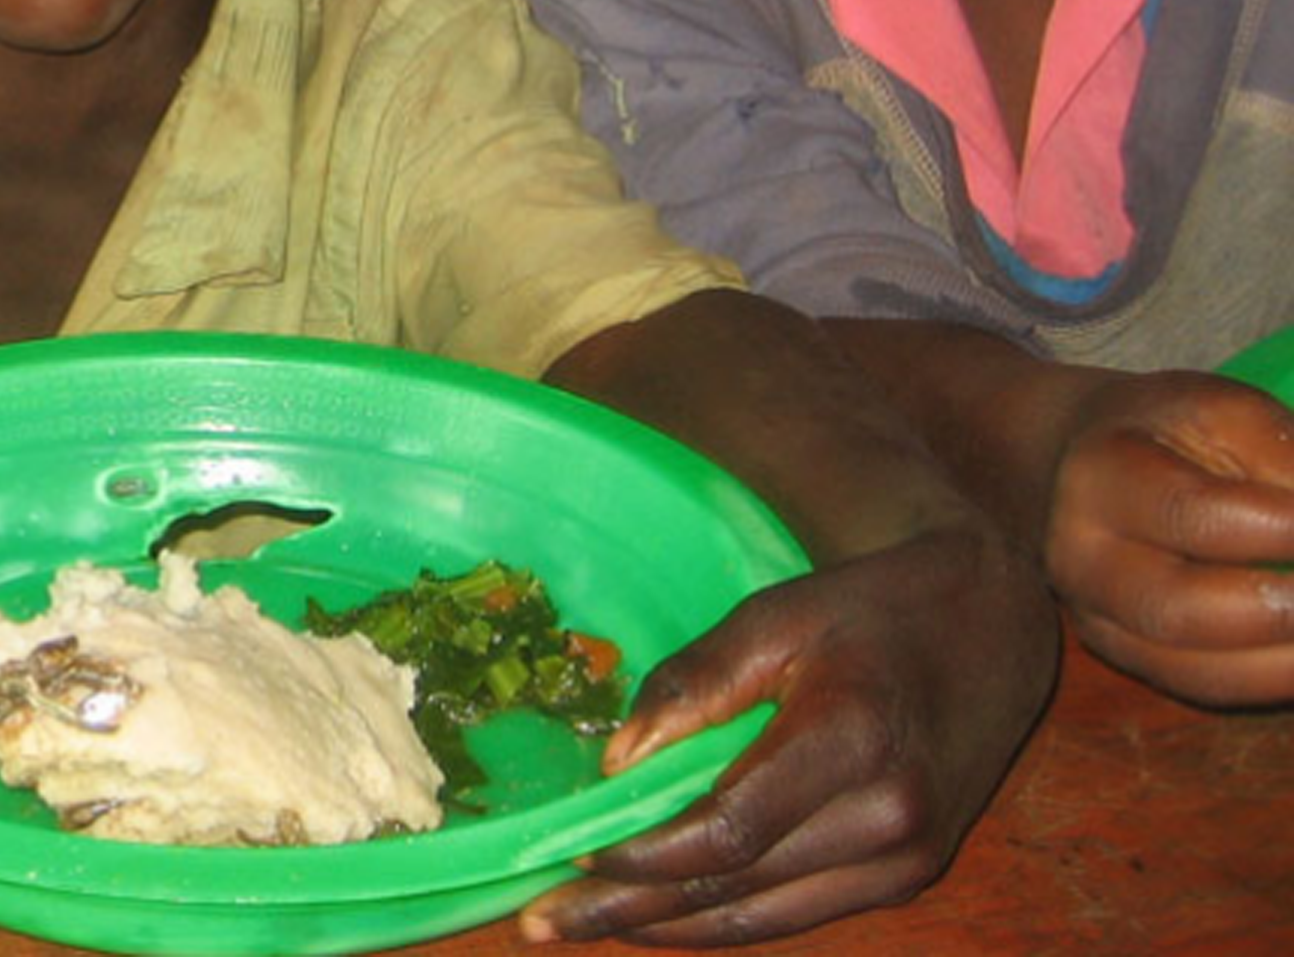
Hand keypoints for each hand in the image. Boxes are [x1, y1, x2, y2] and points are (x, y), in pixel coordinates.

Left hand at [521, 527, 1056, 945]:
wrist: (995, 629)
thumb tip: (619, 763)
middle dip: (631, 910)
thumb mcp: (775, 616)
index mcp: (855, 740)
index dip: (645, 853)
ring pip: (764, 917)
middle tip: (540, 922)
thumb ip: (694, 684)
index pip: (732, 828)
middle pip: (738, 885)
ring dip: (666, 929)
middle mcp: (891, 818)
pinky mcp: (909, 876)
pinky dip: (722, 920)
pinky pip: (796, 912)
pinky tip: (657, 917)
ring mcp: (907, 860)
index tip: (570, 852)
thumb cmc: (870, 611)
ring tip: (578, 926)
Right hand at [1044, 372, 1293, 706]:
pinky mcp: (1125, 656)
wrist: (1079, 466)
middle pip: (1178, 610)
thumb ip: (1283, 459)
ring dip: (1287, 662)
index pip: (1195, 514)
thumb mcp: (1225, 413)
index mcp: (1099, 477)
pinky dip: (1274, 678)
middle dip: (1283, 611)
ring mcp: (1096, 618)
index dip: (1284, 528)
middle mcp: (1080, 559)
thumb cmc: (1170, 434)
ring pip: (1197, 671)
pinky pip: (1207, 687)